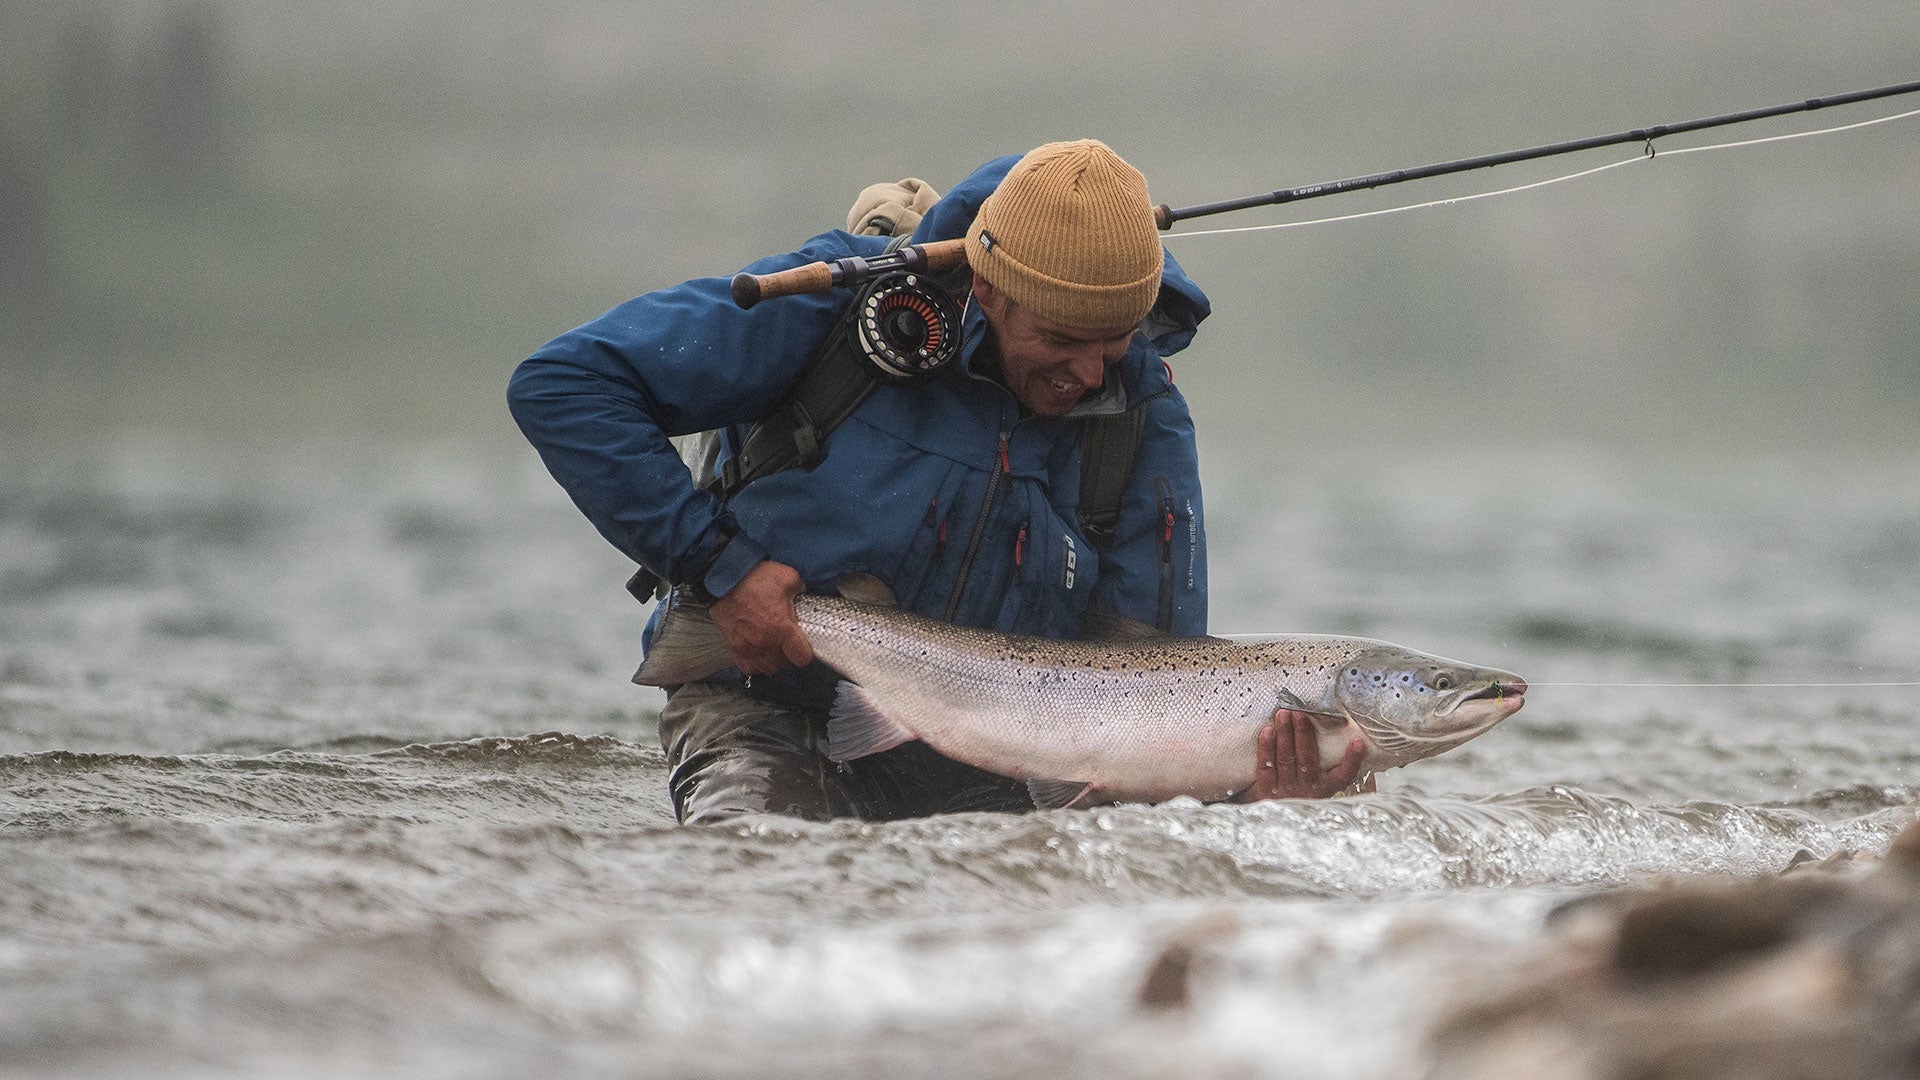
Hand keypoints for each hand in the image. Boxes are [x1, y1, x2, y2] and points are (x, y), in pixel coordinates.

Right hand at [708, 561, 813, 674]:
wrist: (724, 579)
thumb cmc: (755, 578)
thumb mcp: (788, 577)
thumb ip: (801, 591)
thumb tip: (804, 598)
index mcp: (782, 628)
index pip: (801, 657)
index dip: (806, 652)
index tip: (804, 644)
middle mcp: (765, 642)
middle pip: (784, 664)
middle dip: (789, 654)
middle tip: (788, 641)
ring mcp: (747, 647)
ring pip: (767, 668)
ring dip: (773, 660)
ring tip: (774, 646)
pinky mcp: (734, 647)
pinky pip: (748, 667)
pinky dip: (756, 663)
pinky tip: (759, 652)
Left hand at [1242, 710, 1366, 800]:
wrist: (1273, 822)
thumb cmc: (1297, 793)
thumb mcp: (1317, 785)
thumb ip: (1326, 763)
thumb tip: (1344, 732)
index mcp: (1324, 788)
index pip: (1343, 776)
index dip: (1352, 760)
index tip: (1358, 742)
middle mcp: (1307, 789)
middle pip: (1307, 760)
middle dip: (1304, 733)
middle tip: (1301, 712)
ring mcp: (1285, 790)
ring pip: (1286, 759)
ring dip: (1285, 734)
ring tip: (1283, 714)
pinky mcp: (1265, 790)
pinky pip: (1266, 767)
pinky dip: (1266, 748)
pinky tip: (1267, 731)